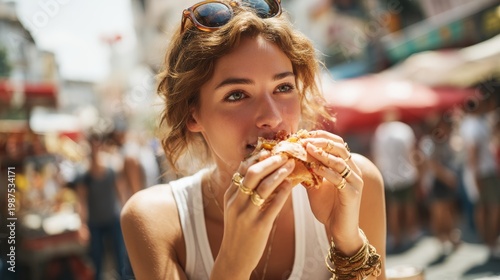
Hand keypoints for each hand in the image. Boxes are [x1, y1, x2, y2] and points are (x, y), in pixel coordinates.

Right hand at [212, 153, 294, 277]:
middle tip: (284, 154)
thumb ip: (244, 192)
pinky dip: (284, 191)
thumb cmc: (239, 231)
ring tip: (292, 165)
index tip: (271, 149)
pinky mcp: (259, 226)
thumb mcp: (236, 209)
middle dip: (270, 160)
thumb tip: (263, 172)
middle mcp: (236, 202)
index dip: (258, 156)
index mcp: (230, 195)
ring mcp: (247, 214)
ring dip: (280, 173)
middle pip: (252, 172)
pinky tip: (292, 184)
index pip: (242, 168)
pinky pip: (274, 204)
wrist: (234, 258)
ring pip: (264, 186)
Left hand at [302, 130, 363, 253]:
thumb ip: (307, 172)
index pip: (337, 143)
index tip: (304, 134)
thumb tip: (291, 158)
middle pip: (339, 147)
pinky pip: (339, 178)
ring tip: (307, 148)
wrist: (339, 230)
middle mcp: (353, 170)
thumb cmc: (327, 208)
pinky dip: (326, 171)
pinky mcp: (353, 193)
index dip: (321, 135)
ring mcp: (355, 181)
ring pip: (340, 161)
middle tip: (304, 139)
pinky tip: (313, 168)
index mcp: (346, 166)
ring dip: (322, 153)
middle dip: (321, 141)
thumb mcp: (314, 186)